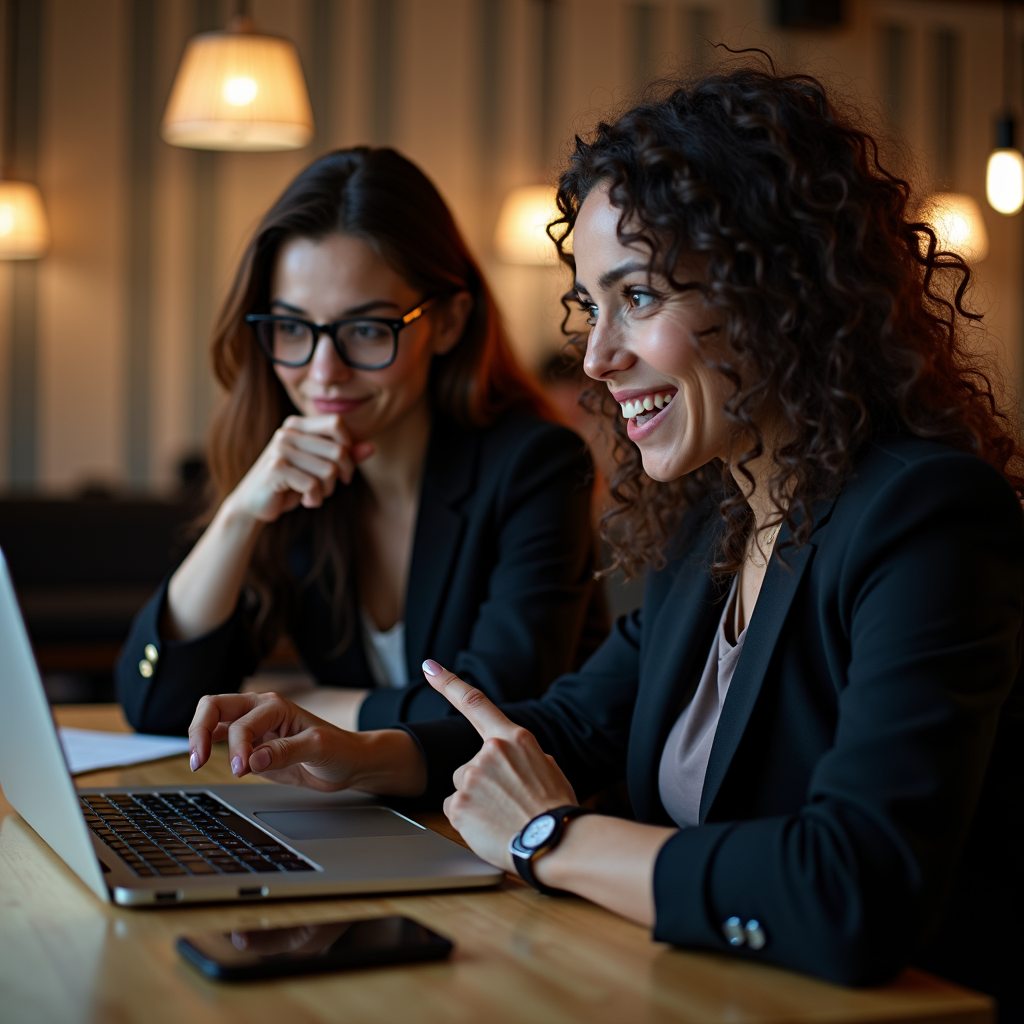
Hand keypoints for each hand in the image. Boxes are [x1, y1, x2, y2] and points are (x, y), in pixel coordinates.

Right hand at [187, 691, 425, 795]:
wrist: (348, 763)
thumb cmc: (339, 749)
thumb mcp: (318, 749)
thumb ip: (287, 751)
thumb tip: (254, 759)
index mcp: (275, 706)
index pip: (242, 723)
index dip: (237, 746)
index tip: (242, 769)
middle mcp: (260, 711)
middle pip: (214, 707)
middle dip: (200, 730)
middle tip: (198, 759)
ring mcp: (253, 726)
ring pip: (212, 719)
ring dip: (199, 737)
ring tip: (196, 762)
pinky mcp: (251, 744)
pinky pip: (220, 737)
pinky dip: (208, 745)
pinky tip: (203, 760)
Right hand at [226, 414, 374, 523]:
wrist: (253, 504)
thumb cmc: (290, 484)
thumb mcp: (319, 468)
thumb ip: (345, 456)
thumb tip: (372, 448)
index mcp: (298, 425)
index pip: (337, 423)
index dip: (348, 446)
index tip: (344, 468)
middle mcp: (288, 432)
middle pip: (338, 451)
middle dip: (341, 476)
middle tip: (328, 488)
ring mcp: (280, 448)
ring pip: (329, 470)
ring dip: (327, 490)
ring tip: (313, 494)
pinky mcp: (276, 468)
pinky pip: (314, 484)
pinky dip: (315, 499)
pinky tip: (305, 501)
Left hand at [420, 660, 576, 871]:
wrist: (557, 842)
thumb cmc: (556, 810)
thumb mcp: (546, 768)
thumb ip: (520, 756)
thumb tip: (509, 762)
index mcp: (513, 738)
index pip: (475, 703)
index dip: (448, 682)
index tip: (429, 668)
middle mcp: (489, 752)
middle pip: (468, 766)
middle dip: (481, 785)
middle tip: (508, 804)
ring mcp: (472, 777)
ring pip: (462, 789)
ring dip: (476, 803)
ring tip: (504, 818)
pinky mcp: (459, 805)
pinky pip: (455, 811)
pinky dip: (468, 821)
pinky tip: (491, 828)